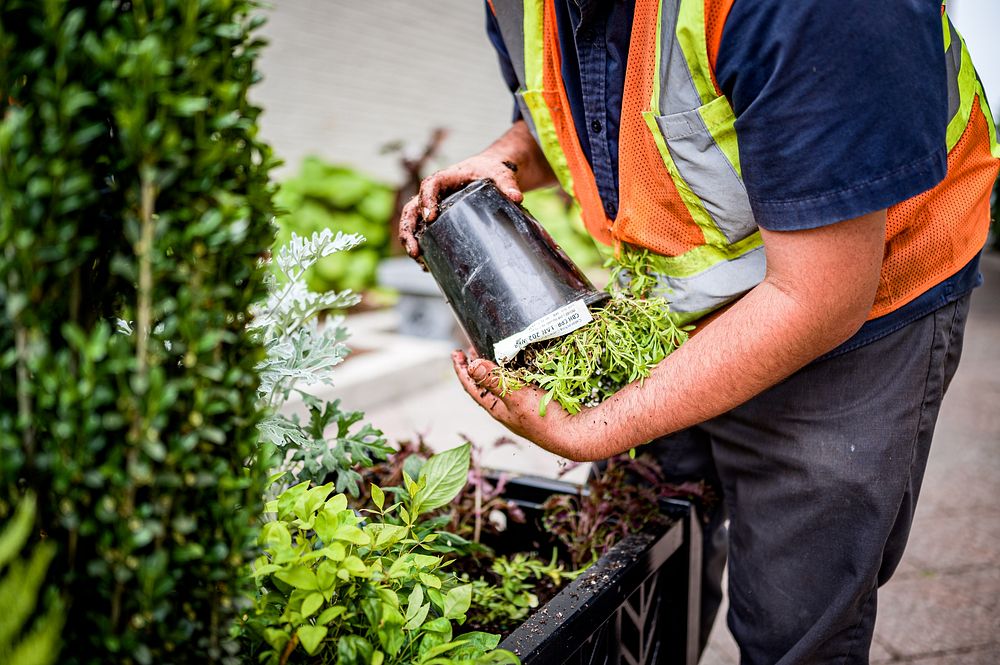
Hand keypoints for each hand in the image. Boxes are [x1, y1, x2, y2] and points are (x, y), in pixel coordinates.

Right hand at [398, 155, 522, 257]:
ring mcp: (432, 205)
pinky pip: (422, 230)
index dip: (427, 200)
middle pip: (412, 207)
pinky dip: (422, 245)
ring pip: (412, 221)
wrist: (489, 172)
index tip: (431, 217)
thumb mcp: (500, 174)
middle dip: (409, 229)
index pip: (430, 185)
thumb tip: (517, 197)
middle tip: (414, 250)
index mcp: (445, 178)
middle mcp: (433, 192)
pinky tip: (427, 264)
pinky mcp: (437, 217)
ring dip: (410, 240)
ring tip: (419, 261)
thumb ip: (507, 184)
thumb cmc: (491, 170)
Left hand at [451, 349, 608, 461]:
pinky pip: (519, 384)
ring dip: (495, 368)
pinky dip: (515, 372)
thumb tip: (471, 365)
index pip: (472, 386)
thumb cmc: (543, 419)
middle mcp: (506, 407)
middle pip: (485, 383)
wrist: (572, 434)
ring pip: (503, 384)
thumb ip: (494, 381)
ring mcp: (521, 406)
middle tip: (471, 348)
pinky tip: (521, 364)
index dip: (462, 369)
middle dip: (477, 366)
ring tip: (491, 353)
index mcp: (496, 407)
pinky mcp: (537, 402)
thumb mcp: (515, 397)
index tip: (455, 352)